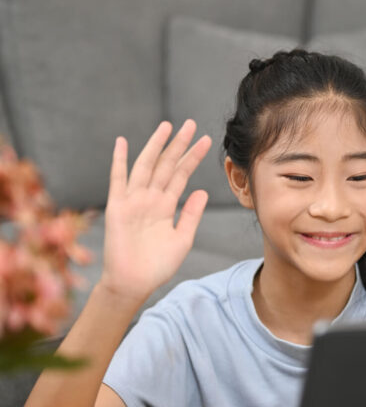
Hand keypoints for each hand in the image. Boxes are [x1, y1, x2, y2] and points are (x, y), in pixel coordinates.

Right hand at [100, 120, 211, 303]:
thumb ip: (191, 214)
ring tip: (167, 126)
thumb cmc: (157, 265)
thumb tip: (202, 190)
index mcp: (166, 206)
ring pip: (146, 166)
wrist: (134, 283)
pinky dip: (119, 161)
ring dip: (156, 146)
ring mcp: (134, 201)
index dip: (192, 157)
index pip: (181, 175)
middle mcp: (150, 199)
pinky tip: (122, 143)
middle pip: (166, 165)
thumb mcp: (182, 239)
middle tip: (190, 123)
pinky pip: (118, 180)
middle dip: (178, 145)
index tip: (206, 141)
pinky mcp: (118, 207)